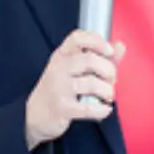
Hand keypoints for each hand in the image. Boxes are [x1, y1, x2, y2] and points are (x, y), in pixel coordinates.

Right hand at [25, 30, 125, 148]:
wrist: (34, 116)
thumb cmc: (59, 90)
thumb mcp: (74, 70)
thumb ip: (100, 58)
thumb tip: (120, 46)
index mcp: (62, 55)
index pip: (78, 37)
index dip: (97, 40)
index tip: (109, 50)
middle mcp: (58, 68)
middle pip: (90, 60)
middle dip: (109, 70)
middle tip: (112, 80)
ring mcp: (58, 88)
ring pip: (92, 83)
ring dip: (107, 91)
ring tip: (108, 96)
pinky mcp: (61, 108)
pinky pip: (89, 107)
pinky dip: (103, 109)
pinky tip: (105, 109)